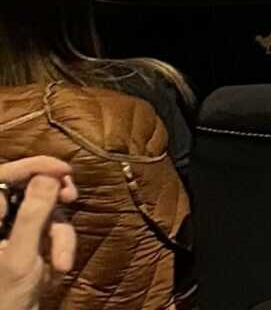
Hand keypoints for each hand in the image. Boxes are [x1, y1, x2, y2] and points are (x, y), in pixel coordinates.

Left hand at [0, 157, 78, 308]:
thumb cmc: (5, 300)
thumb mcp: (20, 258)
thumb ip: (32, 214)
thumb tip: (47, 175)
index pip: (4, 177)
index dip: (33, 166)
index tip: (63, 170)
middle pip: (29, 190)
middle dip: (54, 200)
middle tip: (71, 198)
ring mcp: (11, 236)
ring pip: (44, 213)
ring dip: (60, 235)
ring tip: (63, 263)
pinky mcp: (26, 248)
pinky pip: (50, 232)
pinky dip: (60, 246)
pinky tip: (59, 268)